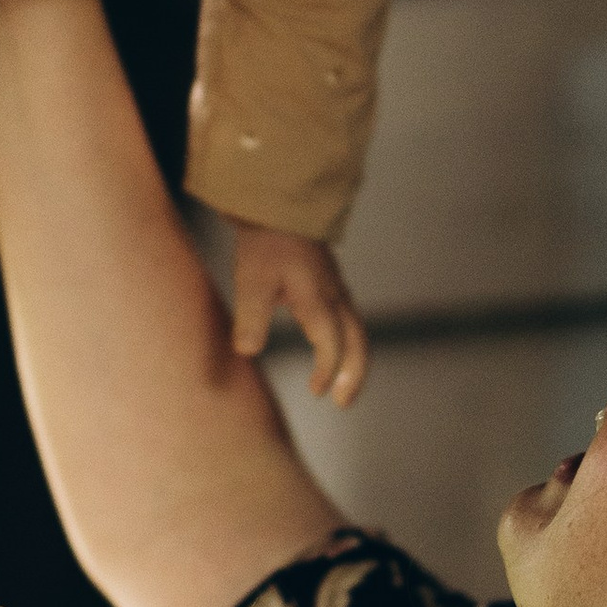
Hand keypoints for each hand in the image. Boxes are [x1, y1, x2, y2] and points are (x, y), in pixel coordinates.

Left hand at [229, 224, 368, 407]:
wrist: (277, 203)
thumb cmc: (264, 242)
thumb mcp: (252, 281)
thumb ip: (251, 319)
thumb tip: (248, 352)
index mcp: (318, 298)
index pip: (333, 344)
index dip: (328, 371)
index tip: (316, 392)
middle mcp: (334, 296)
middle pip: (358, 341)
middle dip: (354, 374)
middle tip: (343, 403)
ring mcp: (336, 288)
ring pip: (356, 330)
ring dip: (353, 361)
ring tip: (341, 387)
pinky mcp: (330, 283)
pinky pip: (348, 319)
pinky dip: (347, 342)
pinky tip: (330, 350)